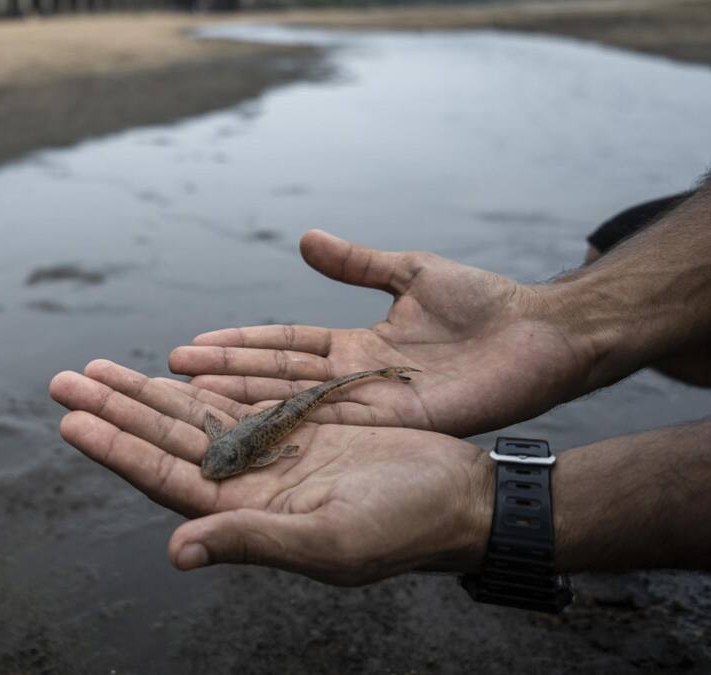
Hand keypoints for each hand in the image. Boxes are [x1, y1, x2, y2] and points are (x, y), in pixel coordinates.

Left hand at [50, 359, 491, 584]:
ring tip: (97, 370)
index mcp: (245, 514)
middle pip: (162, 440)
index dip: (114, 448)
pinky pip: (234, 402)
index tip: (70, 420)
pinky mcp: (297, 429)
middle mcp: (246, 485)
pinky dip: (198, 386)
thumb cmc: (404, 528)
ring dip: (143, 394)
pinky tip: (167, 373)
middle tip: (62, 380)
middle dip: (112, 409)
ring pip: (191, 417)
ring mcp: (269, 456)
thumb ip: (251, 540)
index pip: (162, 476)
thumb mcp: (328, 540)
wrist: (460, 498)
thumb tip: (178, 551)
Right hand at [169, 230, 595, 436]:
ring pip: (291, 402)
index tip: (191, 345)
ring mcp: (372, 404)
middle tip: (166, 374)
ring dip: (239, 399)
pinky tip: (248, 419)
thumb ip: (355, 263)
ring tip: (187, 396)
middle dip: (220, 374)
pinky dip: (287, 419)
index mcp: (354, 346)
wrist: (544, 333)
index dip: (238, 344)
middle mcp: (353, 379)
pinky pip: (331, 420)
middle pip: (274, 376)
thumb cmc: (486, 304)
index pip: (282, 345)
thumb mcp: (410, 272)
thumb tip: (304, 239)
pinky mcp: (396, 422)